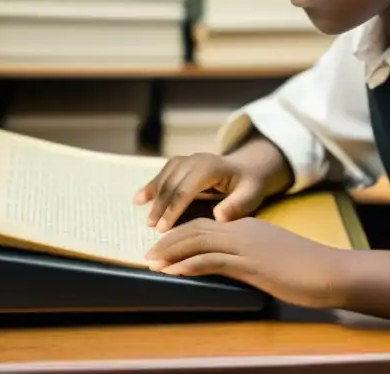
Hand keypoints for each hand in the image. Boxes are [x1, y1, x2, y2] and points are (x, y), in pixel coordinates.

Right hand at [134, 153, 265, 232]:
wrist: (248, 168)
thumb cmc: (249, 185)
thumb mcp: (251, 195)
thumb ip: (237, 205)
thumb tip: (219, 216)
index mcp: (210, 167)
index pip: (186, 189)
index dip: (173, 209)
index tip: (163, 229)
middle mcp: (196, 159)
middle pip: (172, 183)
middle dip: (161, 207)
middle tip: (153, 228)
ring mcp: (187, 159)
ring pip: (165, 178)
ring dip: (154, 198)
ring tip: (148, 221)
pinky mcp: (181, 163)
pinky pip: (163, 173)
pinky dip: (151, 186)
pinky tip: (138, 199)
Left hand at [145, 217, 346, 308]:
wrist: (329, 271)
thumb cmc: (306, 268)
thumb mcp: (273, 256)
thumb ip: (252, 255)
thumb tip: (234, 265)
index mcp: (249, 226)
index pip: (206, 224)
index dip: (181, 233)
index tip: (163, 245)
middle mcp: (243, 230)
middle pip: (196, 228)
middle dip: (169, 240)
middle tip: (148, 254)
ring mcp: (246, 245)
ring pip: (198, 241)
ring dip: (171, 252)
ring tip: (151, 263)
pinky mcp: (250, 263)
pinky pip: (211, 260)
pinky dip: (188, 264)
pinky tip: (173, 272)